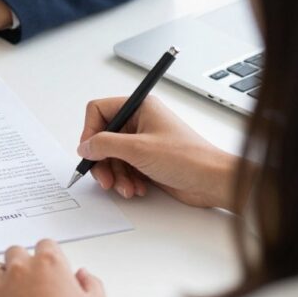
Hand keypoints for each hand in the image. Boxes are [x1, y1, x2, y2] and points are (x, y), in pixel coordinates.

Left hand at [0, 240, 107, 296]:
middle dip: (23, 262)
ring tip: (13, 294)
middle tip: (31, 281)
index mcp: (50, 264)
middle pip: (15, 252)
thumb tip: (82, 276)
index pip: (45, 244)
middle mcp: (22, 270)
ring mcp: (0, 288)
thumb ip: (91, 284)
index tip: (51, 269)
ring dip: (3, 277)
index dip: (50, 256)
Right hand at [78, 97, 239, 208]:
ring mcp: (143, 142)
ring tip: (127, 188)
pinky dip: (126, 181)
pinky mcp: (147, 161)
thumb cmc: (187, 158)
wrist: (212, 181)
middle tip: (105, 179)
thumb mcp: (138, 149)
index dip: (90, 132)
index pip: (99, 111)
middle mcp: (140, 122)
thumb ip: (105, 145)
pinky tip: (138, 189)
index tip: (90, 152)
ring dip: (116, 176)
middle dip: (103, 162)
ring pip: (112, 157)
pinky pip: (124, 169)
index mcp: (140, 108)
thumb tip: (84, 146)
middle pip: (103, 139)